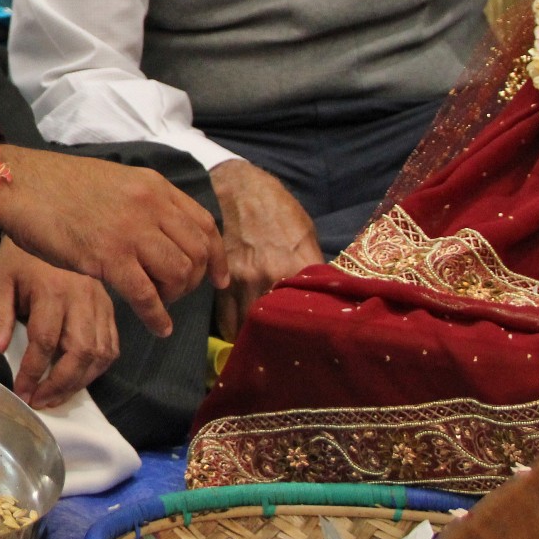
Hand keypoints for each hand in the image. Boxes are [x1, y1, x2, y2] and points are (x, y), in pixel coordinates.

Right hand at [0, 146, 226, 337]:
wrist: (20, 184)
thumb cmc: (57, 186)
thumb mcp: (114, 181)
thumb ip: (141, 202)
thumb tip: (158, 230)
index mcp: (154, 186)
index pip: (204, 224)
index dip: (217, 256)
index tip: (217, 278)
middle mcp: (151, 206)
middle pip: (198, 253)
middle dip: (194, 280)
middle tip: (175, 293)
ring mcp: (132, 232)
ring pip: (180, 274)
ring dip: (174, 297)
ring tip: (159, 304)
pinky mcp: (110, 258)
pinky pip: (148, 296)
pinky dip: (158, 317)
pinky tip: (156, 326)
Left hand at [0, 240, 117, 408]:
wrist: (48, 222)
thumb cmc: (20, 256)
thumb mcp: (1, 280)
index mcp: (51, 290)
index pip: (45, 341)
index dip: (32, 372)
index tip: (20, 392)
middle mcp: (81, 297)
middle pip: (80, 353)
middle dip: (60, 384)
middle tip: (40, 401)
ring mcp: (100, 302)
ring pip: (101, 353)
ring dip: (80, 382)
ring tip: (57, 396)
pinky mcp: (109, 306)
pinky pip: (113, 344)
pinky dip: (99, 367)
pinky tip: (80, 378)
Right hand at [208, 160, 320, 338]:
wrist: (234, 186)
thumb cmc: (276, 207)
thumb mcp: (305, 231)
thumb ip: (310, 266)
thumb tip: (320, 293)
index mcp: (297, 265)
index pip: (309, 312)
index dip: (312, 331)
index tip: (315, 343)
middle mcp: (268, 277)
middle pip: (277, 326)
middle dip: (281, 341)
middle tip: (287, 352)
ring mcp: (240, 281)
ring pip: (247, 327)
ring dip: (254, 338)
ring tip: (262, 347)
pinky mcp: (218, 280)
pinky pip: (224, 316)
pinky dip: (232, 328)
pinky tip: (239, 334)